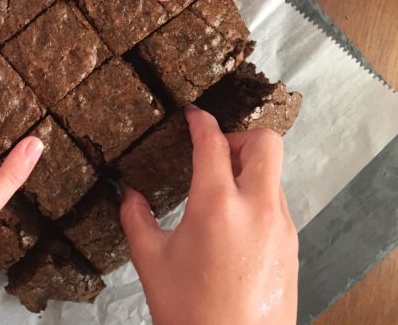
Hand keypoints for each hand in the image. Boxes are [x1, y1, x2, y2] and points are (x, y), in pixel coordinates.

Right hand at [121, 107, 297, 324]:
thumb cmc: (189, 311)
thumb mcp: (150, 260)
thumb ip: (135, 217)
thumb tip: (128, 193)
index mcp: (216, 204)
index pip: (213, 142)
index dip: (200, 121)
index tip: (192, 115)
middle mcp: (257, 208)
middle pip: (265, 142)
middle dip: (238, 137)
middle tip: (213, 154)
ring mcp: (281, 227)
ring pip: (274, 173)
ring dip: (249, 169)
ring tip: (220, 190)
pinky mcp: (291, 246)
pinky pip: (278, 203)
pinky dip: (258, 197)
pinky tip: (234, 223)